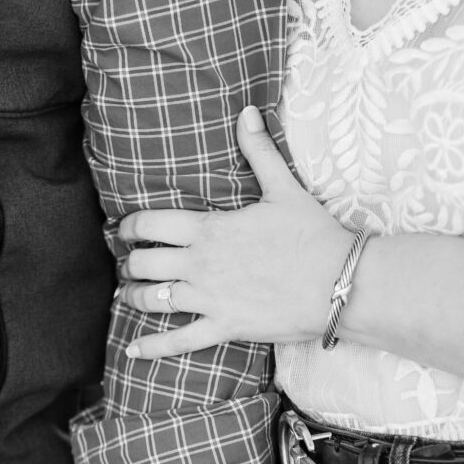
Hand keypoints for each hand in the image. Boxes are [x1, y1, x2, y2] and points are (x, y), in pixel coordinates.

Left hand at [117, 105, 353, 358]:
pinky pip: (179, 341)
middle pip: (143, 264)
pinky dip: (153, 348)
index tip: (124, 229)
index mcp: (209, 229)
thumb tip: (247, 111)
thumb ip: (259, 150)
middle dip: (129, 262)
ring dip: (133, 296)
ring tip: (128, 294)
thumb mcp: (284, 187)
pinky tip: (132, 352)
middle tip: (128, 262)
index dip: (130, 226)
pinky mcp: (224, 327)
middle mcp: (201, 264)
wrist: (339, 282)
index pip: (150, 224)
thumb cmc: (313, 235)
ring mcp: (209, 299)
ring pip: (153, 300)